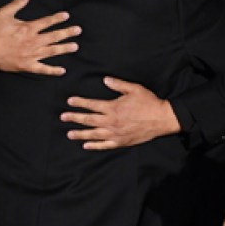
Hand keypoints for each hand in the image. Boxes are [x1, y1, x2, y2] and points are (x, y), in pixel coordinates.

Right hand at [0, 0, 79, 75]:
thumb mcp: (2, 14)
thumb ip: (17, 4)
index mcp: (27, 28)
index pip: (46, 22)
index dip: (57, 18)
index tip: (66, 16)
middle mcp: (32, 42)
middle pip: (53, 36)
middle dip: (67, 33)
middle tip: (78, 30)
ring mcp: (31, 55)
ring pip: (51, 51)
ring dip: (64, 49)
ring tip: (75, 46)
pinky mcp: (27, 66)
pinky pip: (42, 69)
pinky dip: (53, 70)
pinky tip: (62, 70)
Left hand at [62, 77, 179, 149]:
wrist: (161, 119)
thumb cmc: (148, 102)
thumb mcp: (134, 89)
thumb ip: (118, 84)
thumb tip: (105, 79)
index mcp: (113, 107)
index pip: (92, 105)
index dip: (80, 103)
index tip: (70, 101)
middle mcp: (111, 122)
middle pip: (89, 120)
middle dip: (74, 118)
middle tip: (63, 117)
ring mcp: (115, 134)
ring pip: (93, 134)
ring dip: (80, 134)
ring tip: (69, 133)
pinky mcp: (121, 142)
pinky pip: (104, 145)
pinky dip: (94, 146)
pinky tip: (86, 145)